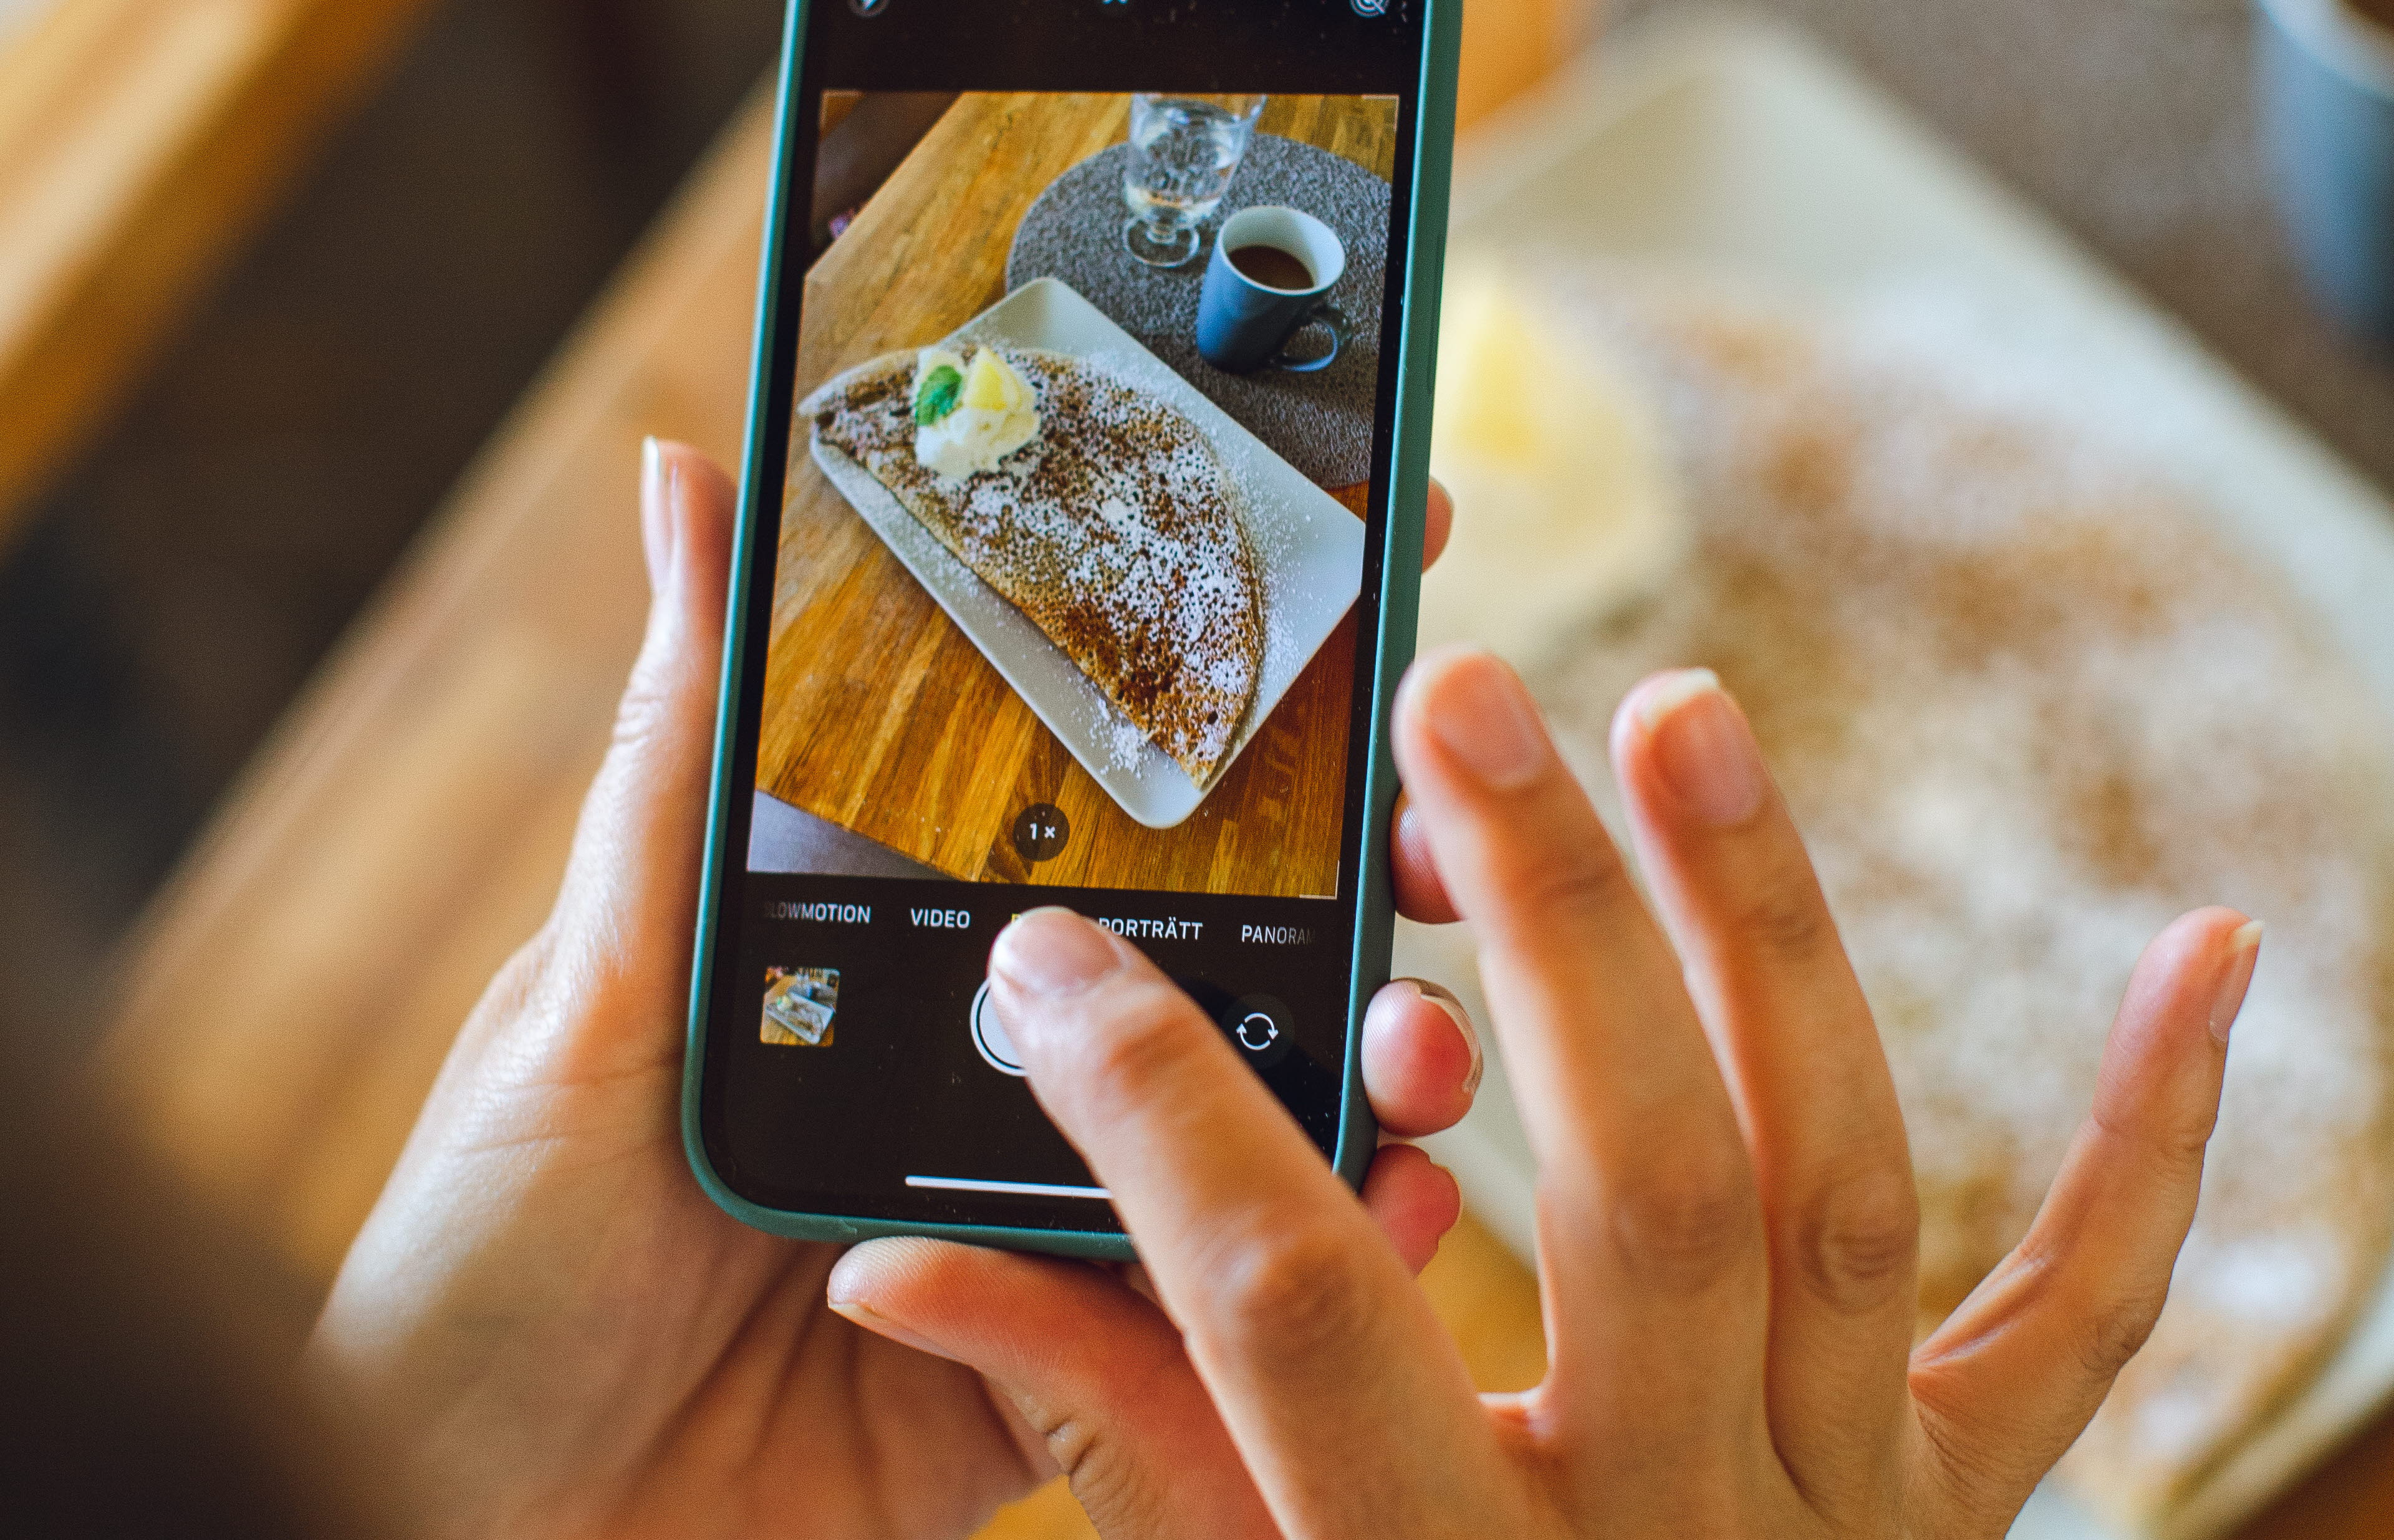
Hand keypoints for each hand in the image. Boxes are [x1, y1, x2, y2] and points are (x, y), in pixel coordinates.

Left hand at [306, 445, 1478, 1539]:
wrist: (475, 1519)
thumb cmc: (493, 1241)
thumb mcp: (600, 981)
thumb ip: (684, 754)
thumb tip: (688, 480)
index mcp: (895, 946)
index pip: (1093, 793)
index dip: (1236, 692)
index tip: (1370, 569)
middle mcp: (988, 1065)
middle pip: (1214, 953)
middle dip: (1363, 886)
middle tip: (1445, 844)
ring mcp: (1032, 1216)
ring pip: (1244, 1128)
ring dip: (1366, 1071)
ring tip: (1424, 1049)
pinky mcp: (1054, 1371)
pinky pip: (1206, 1317)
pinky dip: (1308, 1270)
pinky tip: (1385, 1217)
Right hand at [841, 649, 2259, 1538]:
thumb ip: (1111, 1434)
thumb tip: (908, 1265)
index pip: (1292, 1309)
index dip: (1165, 1116)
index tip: (1068, 954)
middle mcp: (1671, 1526)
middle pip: (1644, 1193)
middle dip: (1553, 924)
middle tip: (1469, 701)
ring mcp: (1847, 1510)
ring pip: (1844, 1186)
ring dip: (1776, 933)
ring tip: (1687, 714)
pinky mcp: (1964, 1498)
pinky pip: (2086, 1314)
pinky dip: (2162, 1137)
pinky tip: (2213, 954)